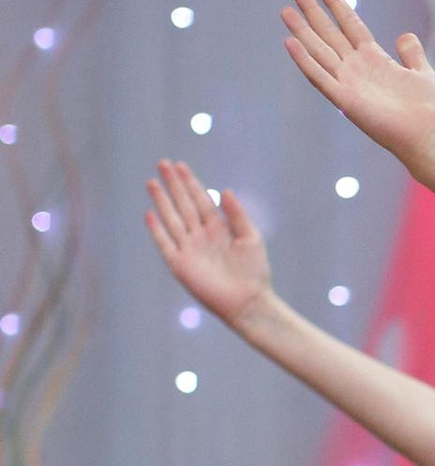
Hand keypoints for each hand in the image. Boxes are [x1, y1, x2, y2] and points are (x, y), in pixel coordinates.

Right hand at [144, 156, 272, 326]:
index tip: (180, 165)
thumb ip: (237, 214)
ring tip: (152, 182)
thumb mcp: (250, 237)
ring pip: (172, 219)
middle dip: (173, 185)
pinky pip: (165, 244)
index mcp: (218, 228)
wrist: (248, 301)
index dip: (191, 183)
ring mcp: (189, 249)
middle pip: (183, 205)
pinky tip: (150, 213)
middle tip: (162, 163)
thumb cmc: (254, 271)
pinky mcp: (180, 265)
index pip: (201, 200)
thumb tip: (225, 190)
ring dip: (162, 201)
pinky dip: (157, 230)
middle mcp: (200, 236)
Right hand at [282, 0, 434, 167]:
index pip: (351, 25)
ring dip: (302, 32)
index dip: (337, 6)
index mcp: (375, 59)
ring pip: (319, 52)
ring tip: (286, 11)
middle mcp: (357, 68)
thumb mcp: (422, 73)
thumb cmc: (428, 109)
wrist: (427, 136)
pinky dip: (305, 61)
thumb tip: (404, 35)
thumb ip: (412, 53)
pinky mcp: (345, 100)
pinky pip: (320, 78)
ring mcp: (349, 83)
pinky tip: (290, 43)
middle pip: (329, 33)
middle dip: (312, 12)